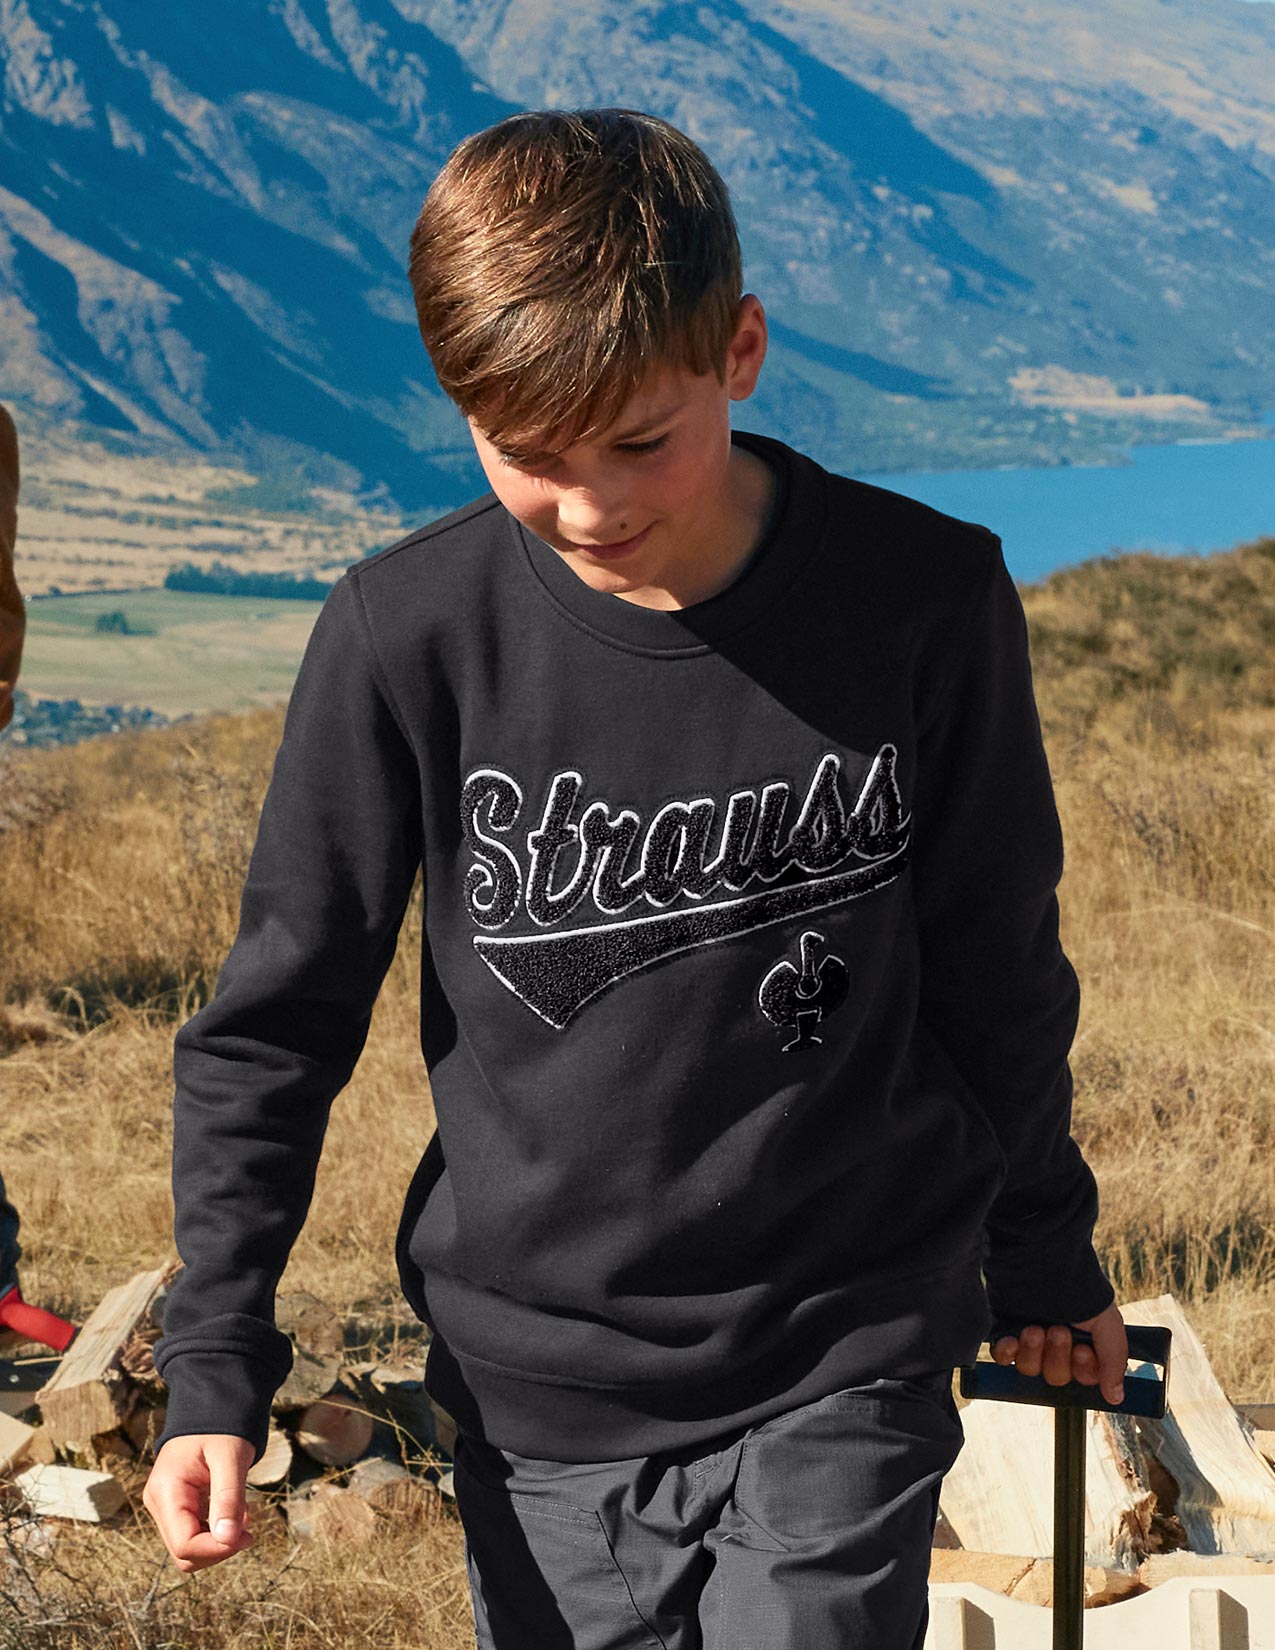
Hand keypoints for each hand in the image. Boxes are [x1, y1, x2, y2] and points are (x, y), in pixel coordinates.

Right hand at [142, 1433, 255, 1571]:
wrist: (212, 1405)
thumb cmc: (222, 1426)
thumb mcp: (231, 1457)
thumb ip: (229, 1497)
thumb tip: (228, 1539)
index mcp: (166, 1490)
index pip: (184, 1544)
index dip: (217, 1549)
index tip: (248, 1535)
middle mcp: (159, 1503)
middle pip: (183, 1552)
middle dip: (218, 1549)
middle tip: (248, 1531)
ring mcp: (166, 1506)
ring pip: (187, 1548)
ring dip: (218, 1542)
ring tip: (243, 1519)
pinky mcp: (176, 1506)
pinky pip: (193, 1533)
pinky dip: (215, 1532)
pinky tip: (234, 1515)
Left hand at [991, 1301, 1127, 1405]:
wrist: (1042, 1261)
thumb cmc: (1079, 1288)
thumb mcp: (1108, 1323)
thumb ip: (1114, 1361)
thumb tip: (1115, 1397)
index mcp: (1084, 1344)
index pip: (1084, 1377)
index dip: (1083, 1369)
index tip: (1082, 1350)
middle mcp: (1057, 1345)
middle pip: (1057, 1376)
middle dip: (1057, 1356)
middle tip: (1057, 1330)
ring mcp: (1031, 1339)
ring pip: (1030, 1369)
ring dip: (1033, 1353)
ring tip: (1034, 1328)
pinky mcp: (1008, 1331)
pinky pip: (1004, 1358)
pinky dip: (1008, 1352)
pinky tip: (1012, 1339)